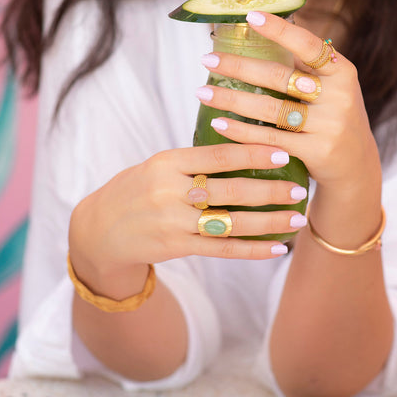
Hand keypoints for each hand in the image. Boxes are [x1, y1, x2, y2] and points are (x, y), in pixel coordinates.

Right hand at [68, 143, 307, 283]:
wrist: (97, 231)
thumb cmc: (134, 190)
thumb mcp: (156, 165)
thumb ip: (192, 160)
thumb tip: (242, 147)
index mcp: (166, 162)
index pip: (217, 154)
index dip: (252, 152)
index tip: (283, 150)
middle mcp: (169, 191)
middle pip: (230, 189)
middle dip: (269, 190)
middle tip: (299, 189)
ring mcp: (173, 222)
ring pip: (231, 222)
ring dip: (269, 222)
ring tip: (297, 218)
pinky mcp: (176, 248)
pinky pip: (222, 249)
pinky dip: (252, 250)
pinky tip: (277, 249)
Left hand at [195, 11, 380, 189]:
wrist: (356, 163)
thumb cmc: (334, 116)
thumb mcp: (333, 86)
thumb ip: (306, 64)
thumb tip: (265, 28)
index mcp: (342, 71)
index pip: (308, 45)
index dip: (279, 30)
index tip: (250, 16)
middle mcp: (339, 96)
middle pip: (280, 76)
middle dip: (238, 66)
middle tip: (207, 59)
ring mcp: (329, 125)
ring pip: (270, 108)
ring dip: (231, 99)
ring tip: (202, 92)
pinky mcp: (316, 151)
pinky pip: (270, 138)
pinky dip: (242, 131)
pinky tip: (219, 123)